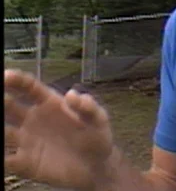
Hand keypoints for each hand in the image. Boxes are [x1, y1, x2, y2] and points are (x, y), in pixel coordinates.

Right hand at [4, 69, 114, 190]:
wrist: (97, 166)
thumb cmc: (97, 136)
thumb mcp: (98, 119)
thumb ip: (87, 107)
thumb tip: (72, 94)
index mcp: (50, 104)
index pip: (30, 88)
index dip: (18, 80)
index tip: (6, 75)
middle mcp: (34, 119)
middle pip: (9, 106)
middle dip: (0, 100)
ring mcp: (27, 140)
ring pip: (3, 132)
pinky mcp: (25, 163)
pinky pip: (5, 160)